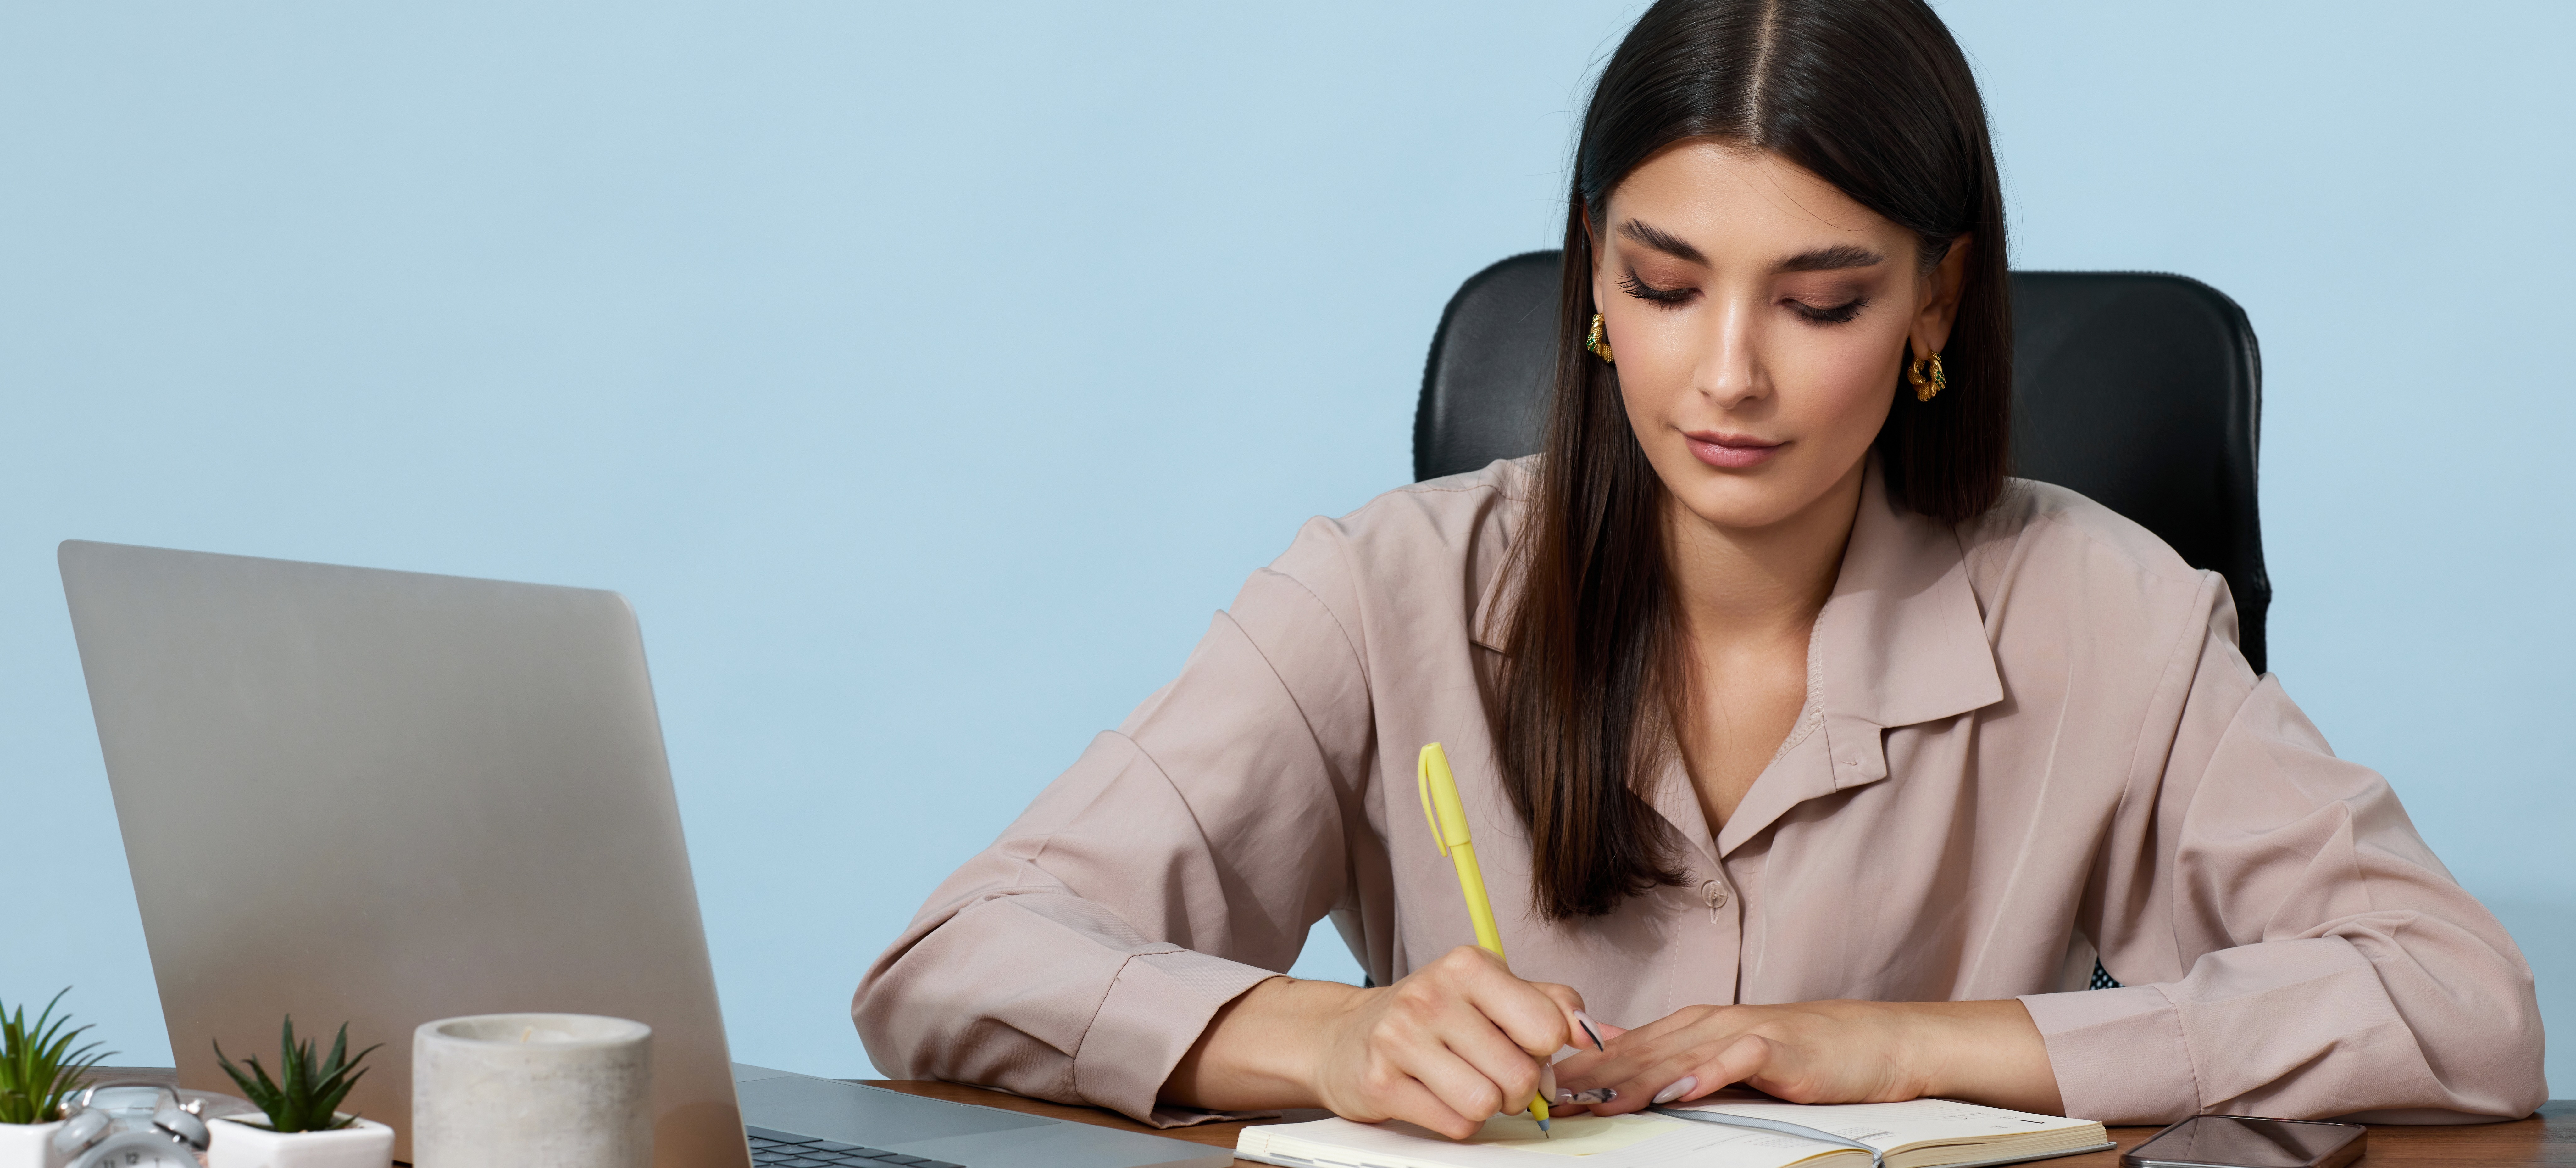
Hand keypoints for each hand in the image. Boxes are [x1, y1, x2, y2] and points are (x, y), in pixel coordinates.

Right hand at [1164, 946, 1588, 1138]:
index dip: (1546, 1051)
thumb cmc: (1432, 1017)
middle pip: (1520, 1074)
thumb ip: (1551, 1005)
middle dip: (1516, 1088)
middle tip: (1491, 1073)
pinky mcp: (1381, 1081)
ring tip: (1463, 1085)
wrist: (1343, 1036)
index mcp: (1470, 966)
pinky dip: (1455, 1121)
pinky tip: (1435, 1096)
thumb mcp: (1490, 993)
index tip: (1526, 1049)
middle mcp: (1434, 994)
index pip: (1548, 1025)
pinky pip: (1454, 1125)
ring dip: (1484, 1107)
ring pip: (1487, 1103)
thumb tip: (1603, 1033)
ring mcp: (1402, 1038)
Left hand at [1554, 999, 2062, 1115]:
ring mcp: (1742, 1032)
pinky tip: (1677, 1091)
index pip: (1626, 1048)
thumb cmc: (1801, 1055)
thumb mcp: (1729, 1057)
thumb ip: (1677, 1060)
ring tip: (1593, 1100)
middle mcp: (1709, 1023)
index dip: (1583, 1068)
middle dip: (1590, 1075)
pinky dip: (1704, 1075)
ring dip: (1631, 1078)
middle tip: (1548, 1096)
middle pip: (1638, 1051)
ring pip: (1675, 1055)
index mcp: (1692, 1026)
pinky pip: (1734, 1061)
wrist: (1874, 1042)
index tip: (1543, 1088)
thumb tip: (1621, 1068)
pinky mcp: (1777, 1048)